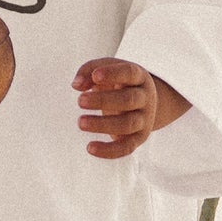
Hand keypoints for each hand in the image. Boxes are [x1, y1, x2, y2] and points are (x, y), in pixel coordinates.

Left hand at [72, 58, 188, 158]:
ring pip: (127, 124)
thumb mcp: (106, 70)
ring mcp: (144, 119)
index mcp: (139, 77)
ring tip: (81, 122)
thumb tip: (76, 85)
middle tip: (80, 101)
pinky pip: (126, 148)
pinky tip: (90, 148)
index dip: (113, 74)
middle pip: (128, 100)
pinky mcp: (138, 138)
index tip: (95, 76)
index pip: (129, 73)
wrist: (143, 103)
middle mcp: (145, 98)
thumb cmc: (118, 83)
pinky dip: (108, 150)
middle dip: (103, 101)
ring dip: (103, 125)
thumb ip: (89, 71)